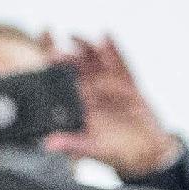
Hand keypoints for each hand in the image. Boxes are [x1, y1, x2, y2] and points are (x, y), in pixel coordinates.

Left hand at [44, 33, 180, 176]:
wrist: (147, 153)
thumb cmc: (117, 152)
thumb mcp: (93, 149)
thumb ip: (72, 144)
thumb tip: (48, 144)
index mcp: (80, 105)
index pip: (62, 82)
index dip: (52, 69)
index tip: (41, 57)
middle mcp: (93, 92)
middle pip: (77, 68)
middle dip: (66, 56)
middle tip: (55, 50)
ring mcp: (110, 85)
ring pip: (96, 62)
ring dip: (86, 48)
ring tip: (74, 36)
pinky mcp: (128, 83)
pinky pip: (120, 64)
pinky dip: (114, 51)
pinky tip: (106, 36)